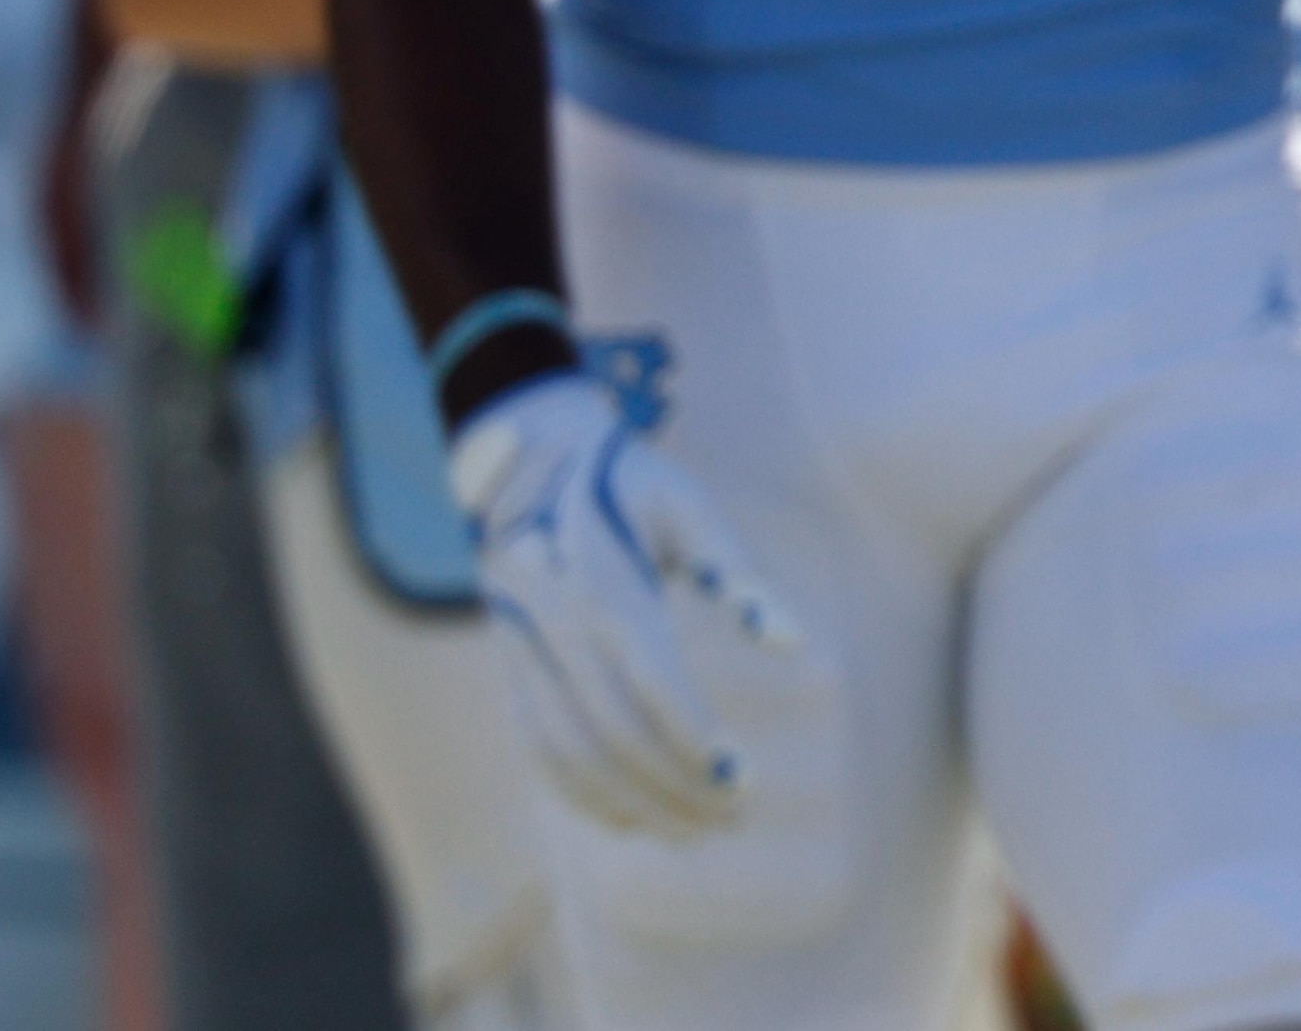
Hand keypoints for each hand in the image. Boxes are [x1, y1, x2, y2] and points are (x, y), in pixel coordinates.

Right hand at [445, 373, 794, 835]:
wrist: (523, 467)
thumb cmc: (628, 486)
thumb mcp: (687, 505)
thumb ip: (737, 571)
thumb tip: (792, 642)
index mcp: (596, 578)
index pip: (646, 675)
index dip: (690, 733)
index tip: (739, 781)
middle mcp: (547, 622)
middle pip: (606, 726)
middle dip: (669, 783)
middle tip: (730, 820)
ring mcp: (518, 651)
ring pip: (566, 749)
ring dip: (629, 801)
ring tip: (691, 833)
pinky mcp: (507, 672)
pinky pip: (536, 748)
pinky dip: (580, 794)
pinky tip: (631, 821)